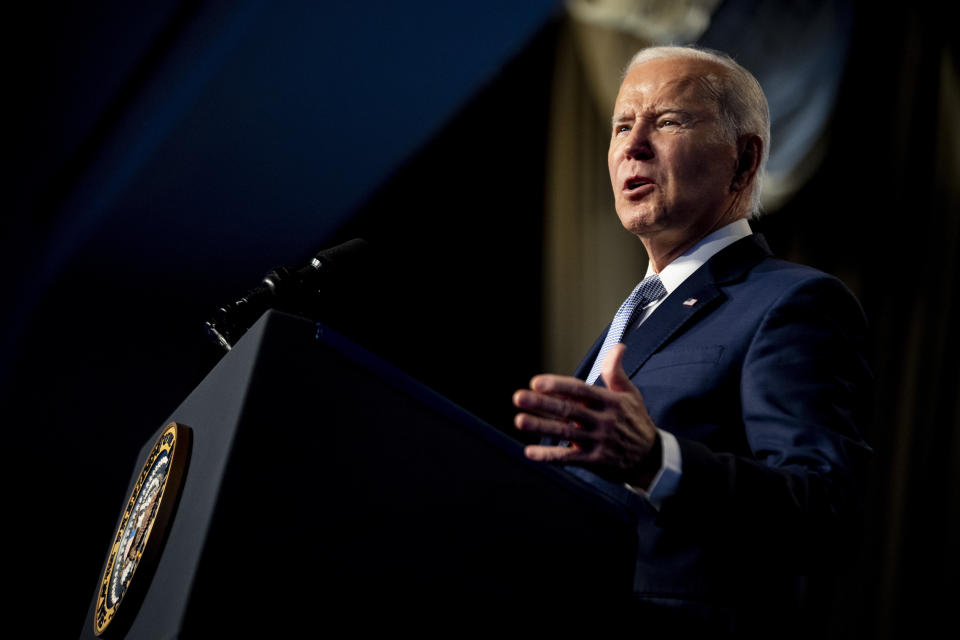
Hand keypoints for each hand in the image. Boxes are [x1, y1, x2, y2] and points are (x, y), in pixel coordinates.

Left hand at [512, 344, 661, 487]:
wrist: (651, 458)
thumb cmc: (635, 421)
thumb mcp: (630, 394)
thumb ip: (616, 372)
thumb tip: (618, 346)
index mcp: (609, 402)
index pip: (580, 391)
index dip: (558, 386)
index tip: (537, 382)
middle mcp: (602, 420)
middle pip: (568, 410)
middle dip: (542, 403)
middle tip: (519, 397)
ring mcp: (598, 441)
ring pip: (565, 433)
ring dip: (540, 426)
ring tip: (519, 420)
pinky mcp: (595, 461)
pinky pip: (568, 458)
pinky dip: (549, 455)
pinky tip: (530, 452)